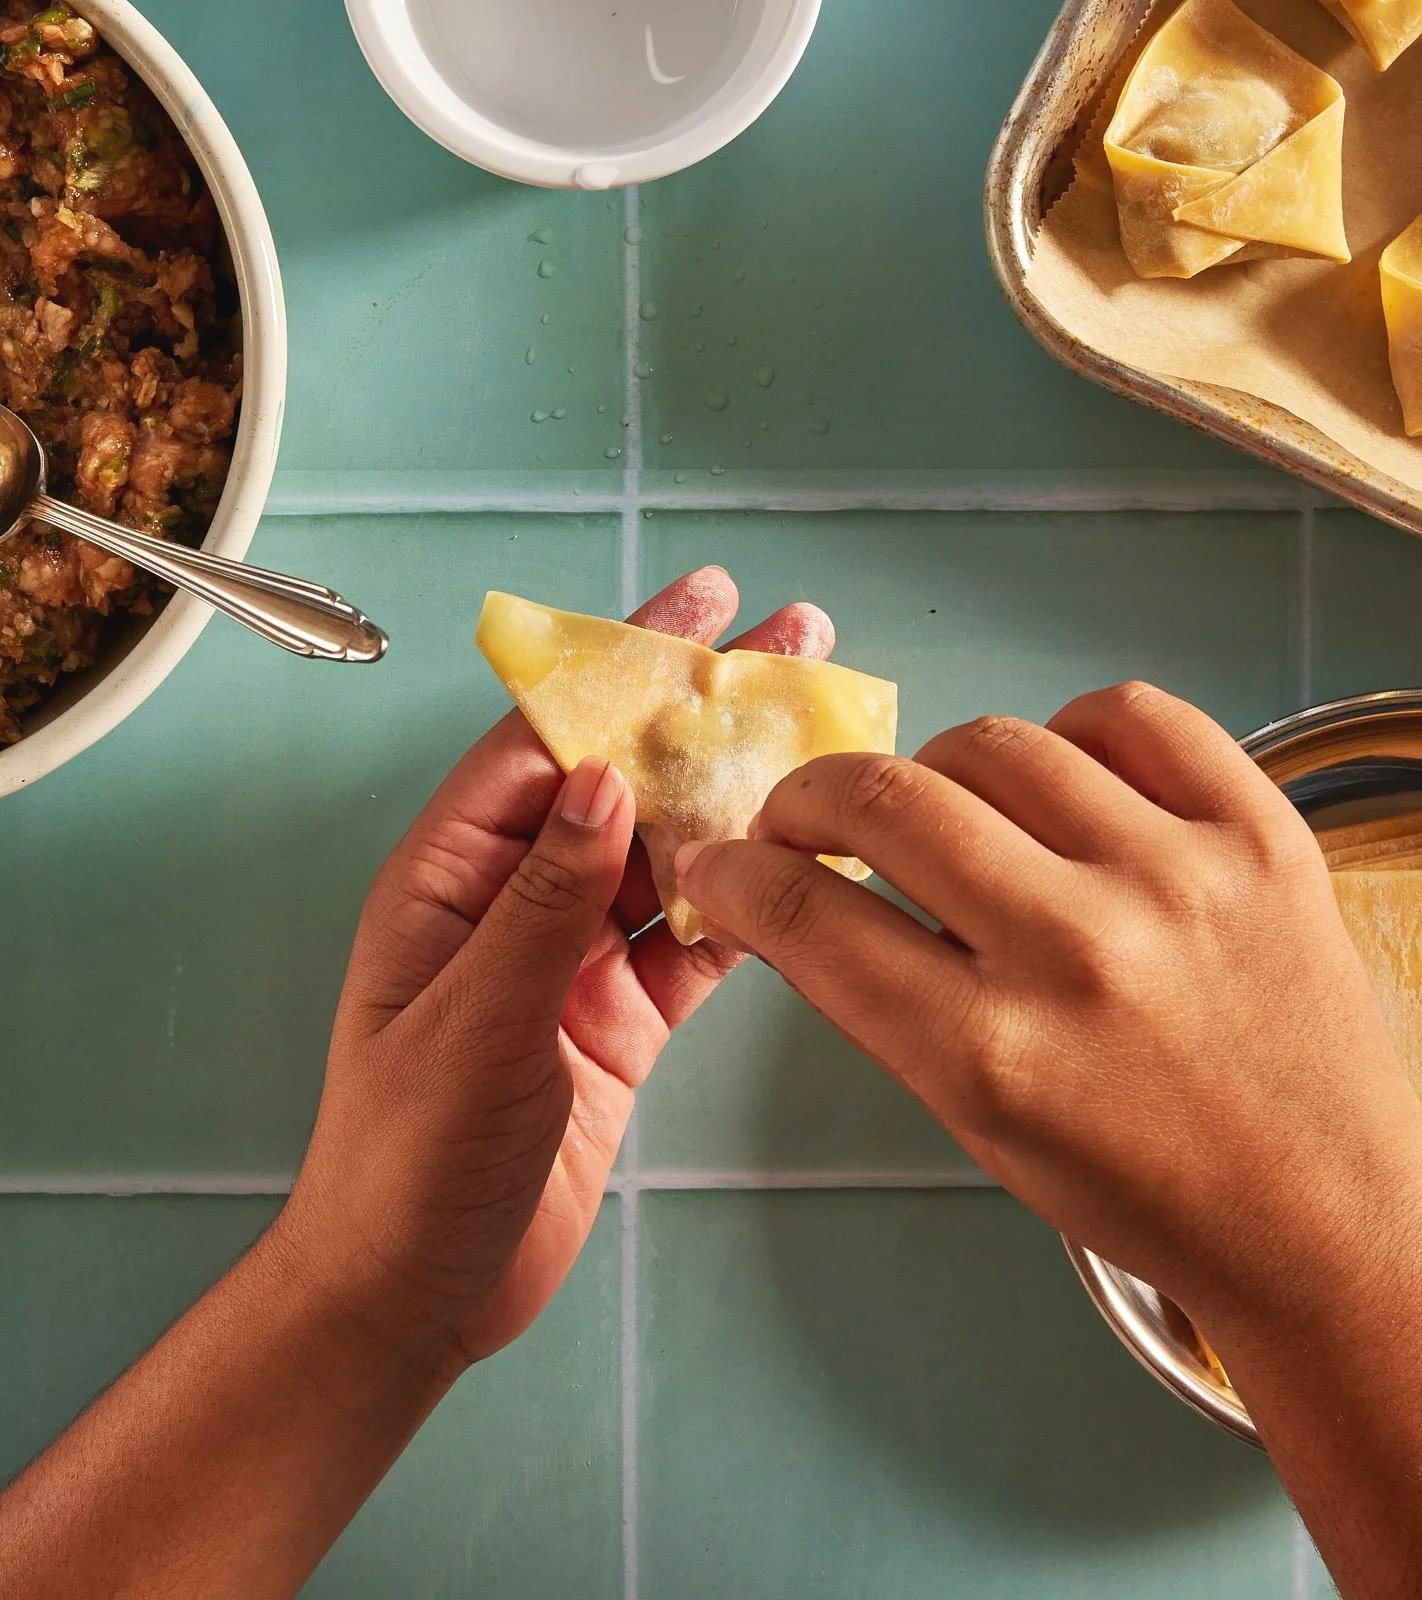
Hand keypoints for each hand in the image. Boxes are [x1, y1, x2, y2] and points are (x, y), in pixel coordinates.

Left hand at [276, 567, 834, 1373]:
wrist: (417, 1295)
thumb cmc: (406, 1163)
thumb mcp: (474, 1023)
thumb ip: (543, 903)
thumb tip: (600, 779)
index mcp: (451, 878)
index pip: (543, 743)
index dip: (621, 668)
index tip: (695, 606)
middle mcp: (514, 900)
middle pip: (621, 782)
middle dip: (700, 714)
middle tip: (789, 642)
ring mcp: (572, 959)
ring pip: (669, 855)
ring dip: (738, 801)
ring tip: (820, 735)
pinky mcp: (618, 1018)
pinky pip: (692, 942)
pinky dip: (747, 905)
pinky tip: (804, 864)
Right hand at [673, 683, 1421, 1324]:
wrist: (1322, 1219)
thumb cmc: (1139, 1188)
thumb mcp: (976, 1125)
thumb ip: (881, 1002)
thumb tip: (797, 895)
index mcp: (993, 1054)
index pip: (811, 919)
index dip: (736, 877)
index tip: (721, 863)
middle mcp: (1081, 952)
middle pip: (885, 801)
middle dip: (809, 801)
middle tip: (808, 821)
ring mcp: (1181, 876)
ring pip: (994, 741)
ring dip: (937, 773)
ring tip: (951, 817)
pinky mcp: (1263, 832)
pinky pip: (1130, 713)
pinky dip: (1070, 735)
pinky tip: (1063, 783)